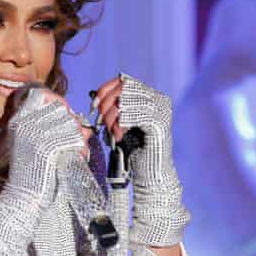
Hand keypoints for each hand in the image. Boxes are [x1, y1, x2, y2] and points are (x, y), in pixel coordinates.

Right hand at [0, 85, 92, 208]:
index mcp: (18, 121)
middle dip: (73, 122)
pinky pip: (73, 138)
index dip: (57, 101)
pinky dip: (81, 147)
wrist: (24, 197)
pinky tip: (80, 155)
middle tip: (77, 137)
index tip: (66, 112)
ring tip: (79, 149)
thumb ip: (49, 128)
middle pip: (60, 108)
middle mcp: (24, 125)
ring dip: (80, 136)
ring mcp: (34, 135)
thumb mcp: (32, 144)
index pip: (40, 96)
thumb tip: (80, 123)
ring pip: (70, 122)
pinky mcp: (46, 147)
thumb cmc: (32, 173)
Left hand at [94, 73, 189, 246]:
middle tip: (101, 120)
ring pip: (127, 100)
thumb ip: (115, 108)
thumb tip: (96, 96)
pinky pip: (134, 115)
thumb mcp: (121, 124)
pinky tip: (120, 136)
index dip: (105, 90)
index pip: (124, 80)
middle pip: (124, 87)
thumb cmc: (134, 150)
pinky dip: (122, 125)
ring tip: (111, 131)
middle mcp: (159, 99)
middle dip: (106, 103)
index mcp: (150, 96)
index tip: (94, 106)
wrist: (150, 174)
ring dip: (112, 116)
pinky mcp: (160, 123)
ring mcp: (162, 110)